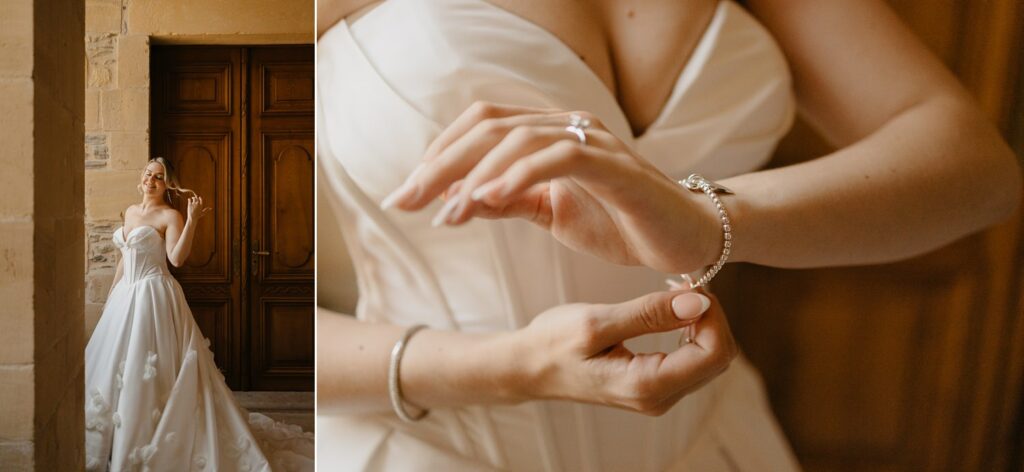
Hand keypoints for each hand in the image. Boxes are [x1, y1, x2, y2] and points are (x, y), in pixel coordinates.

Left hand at [186, 195, 211, 221]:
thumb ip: (207, 210)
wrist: (192, 217)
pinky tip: (189, 199)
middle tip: (195, 197)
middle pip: (197, 198)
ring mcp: (193, 204)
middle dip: (196, 197)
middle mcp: (197, 204)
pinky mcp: (190, 204)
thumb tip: (211, 208)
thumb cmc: (198, 216)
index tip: (199, 197)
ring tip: (192, 198)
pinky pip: (189, 199)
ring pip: (193, 198)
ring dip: (193, 197)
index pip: (201, 199)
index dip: (200, 198)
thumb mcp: (203, 213)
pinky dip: (189, 199)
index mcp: (201, 205)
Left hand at [382, 101, 719, 273]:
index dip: (439, 155)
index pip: (481, 126)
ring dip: (474, 177)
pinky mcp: (616, 165)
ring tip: (446, 215)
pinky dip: (518, 176)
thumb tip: (454, 200)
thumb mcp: (551, 214)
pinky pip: (559, 157)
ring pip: (518, 138)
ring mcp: (593, 140)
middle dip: (440, 166)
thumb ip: (508, 201)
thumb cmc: (621, 223)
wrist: (687, 239)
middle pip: (489, 127)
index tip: (405, 195)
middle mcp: (567, 125)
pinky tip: (488, 201)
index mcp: (549, 132)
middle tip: (405, 202)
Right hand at [510, 289, 736, 414]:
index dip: (712, 313)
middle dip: (710, 314)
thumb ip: (649, 314)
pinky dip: (691, 329)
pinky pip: (693, 359)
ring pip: (710, 357)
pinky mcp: (655, 385)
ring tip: (674, 291)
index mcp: (647, 385)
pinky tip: (668, 308)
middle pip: (720, 356)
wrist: (529, 368)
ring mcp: (658, 395)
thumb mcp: (597, 322)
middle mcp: (659, 398)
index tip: (688, 283)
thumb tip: (700, 304)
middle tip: (683, 282)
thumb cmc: (553, 343)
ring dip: (701, 320)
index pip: (714, 352)